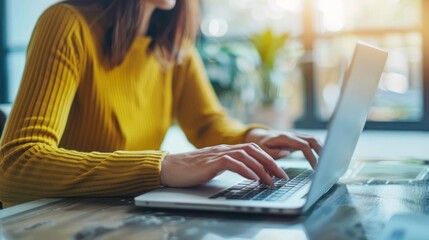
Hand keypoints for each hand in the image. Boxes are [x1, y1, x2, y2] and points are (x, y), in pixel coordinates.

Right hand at [160, 143, 286, 187]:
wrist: (169, 168)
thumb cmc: (189, 170)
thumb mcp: (213, 167)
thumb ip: (227, 166)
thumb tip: (244, 173)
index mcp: (225, 150)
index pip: (252, 149)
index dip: (267, 158)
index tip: (278, 170)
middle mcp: (224, 149)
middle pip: (253, 150)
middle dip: (270, 163)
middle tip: (282, 176)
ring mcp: (217, 154)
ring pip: (246, 156)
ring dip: (261, 169)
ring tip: (271, 181)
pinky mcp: (211, 162)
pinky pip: (232, 163)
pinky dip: (245, 170)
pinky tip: (253, 178)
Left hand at [245, 128, 322, 168]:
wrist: (259, 136)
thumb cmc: (260, 145)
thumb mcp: (262, 150)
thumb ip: (273, 153)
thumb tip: (286, 153)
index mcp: (284, 138)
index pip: (303, 145)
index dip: (311, 156)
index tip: (315, 167)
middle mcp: (292, 135)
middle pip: (312, 139)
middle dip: (321, 151)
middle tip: (326, 164)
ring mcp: (296, 136)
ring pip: (313, 139)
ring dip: (322, 148)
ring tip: (326, 162)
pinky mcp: (297, 139)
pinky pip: (311, 141)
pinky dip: (318, 148)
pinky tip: (322, 157)